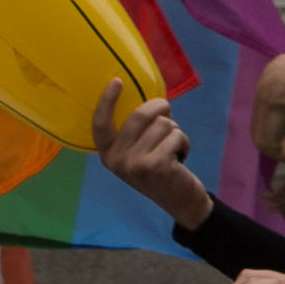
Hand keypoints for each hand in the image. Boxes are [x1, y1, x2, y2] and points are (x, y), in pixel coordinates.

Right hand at [87, 84, 206, 230]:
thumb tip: (149, 101)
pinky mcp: (156, 165)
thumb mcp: (138, 154)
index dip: (106, 101)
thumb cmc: (160, 169)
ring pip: (162, 124)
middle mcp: (117, 160)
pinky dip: (184, 141)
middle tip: (169, 113)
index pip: (100, 124)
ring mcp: (135, 164)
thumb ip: (136, 133)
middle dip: (160, 108)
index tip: (117, 81)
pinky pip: (176, 135)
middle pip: (139, 115)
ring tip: (173, 147)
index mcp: (108, 155)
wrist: (181, 202)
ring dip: (174, 130)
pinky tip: (181, 157)